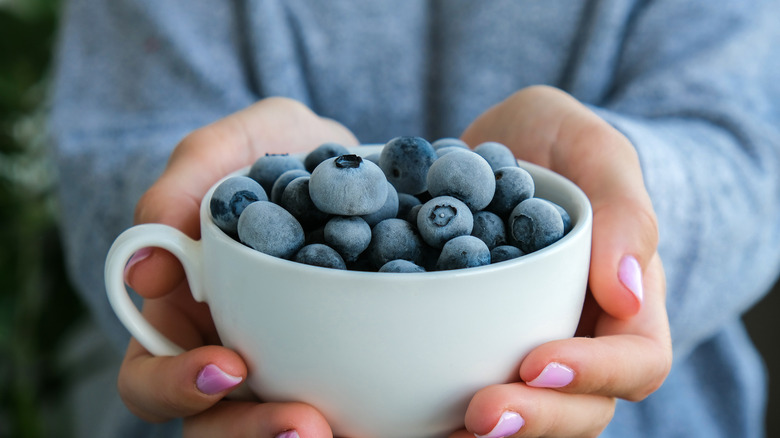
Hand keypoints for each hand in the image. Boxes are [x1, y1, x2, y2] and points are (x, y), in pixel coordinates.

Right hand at [119, 97, 357, 436]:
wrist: (359, 167)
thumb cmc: (281, 152)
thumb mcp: (237, 143)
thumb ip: (189, 178)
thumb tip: (146, 254)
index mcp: (184, 316)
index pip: (152, 378)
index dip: (177, 386)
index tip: (228, 365)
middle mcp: (230, 352)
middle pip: (216, 426)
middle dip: (251, 432)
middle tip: (305, 426)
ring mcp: (289, 364)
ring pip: (281, 428)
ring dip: (300, 435)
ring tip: (345, 431)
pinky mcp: (344, 367)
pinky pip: (349, 407)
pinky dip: (367, 420)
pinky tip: (401, 419)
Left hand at [454, 86, 671, 436]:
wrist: (498, 150)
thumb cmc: (559, 143)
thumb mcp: (593, 149)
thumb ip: (623, 208)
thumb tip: (625, 295)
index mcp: (626, 300)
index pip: (637, 361)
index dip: (596, 375)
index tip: (538, 363)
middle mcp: (583, 336)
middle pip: (583, 408)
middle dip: (537, 419)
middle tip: (480, 414)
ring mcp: (530, 345)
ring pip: (530, 412)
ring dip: (493, 430)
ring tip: (445, 431)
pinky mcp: (480, 344)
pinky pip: (472, 389)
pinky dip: (446, 414)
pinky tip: (412, 416)